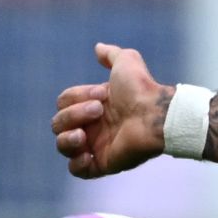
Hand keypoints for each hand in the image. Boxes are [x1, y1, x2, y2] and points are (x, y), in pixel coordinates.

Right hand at [54, 43, 168, 179]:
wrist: (158, 114)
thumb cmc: (142, 89)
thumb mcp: (126, 62)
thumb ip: (112, 55)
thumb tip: (98, 47)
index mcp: (94, 105)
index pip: (64, 102)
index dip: (76, 96)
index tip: (102, 94)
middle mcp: (93, 126)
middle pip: (58, 123)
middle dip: (73, 115)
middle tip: (99, 110)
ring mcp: (97, 146)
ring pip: (63, 146)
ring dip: (67, 139)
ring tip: (83, 136)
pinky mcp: (104, 164)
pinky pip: (77, 171)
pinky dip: (76, 163)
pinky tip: (87, 153)